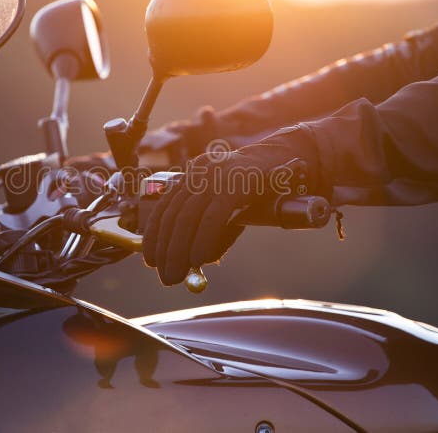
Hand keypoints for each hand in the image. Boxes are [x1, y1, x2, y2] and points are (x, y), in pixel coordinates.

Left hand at [142, 126, 321, 284]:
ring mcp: (215, 176)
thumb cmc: (257, 189)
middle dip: (166, 250)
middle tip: (166, 277)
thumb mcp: (228, 206)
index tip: (150, 260)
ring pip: (187, 217)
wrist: (287, 161)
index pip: (164, 207)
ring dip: (178, 251)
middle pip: (173, 215)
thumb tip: (196, 263)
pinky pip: (212, 216)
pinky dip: (202, 240)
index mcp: (193, 175)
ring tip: (175, 275)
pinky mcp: (234, 184)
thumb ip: (211, 230)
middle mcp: (199, 172)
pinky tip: (198, 259)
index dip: (154, 235)